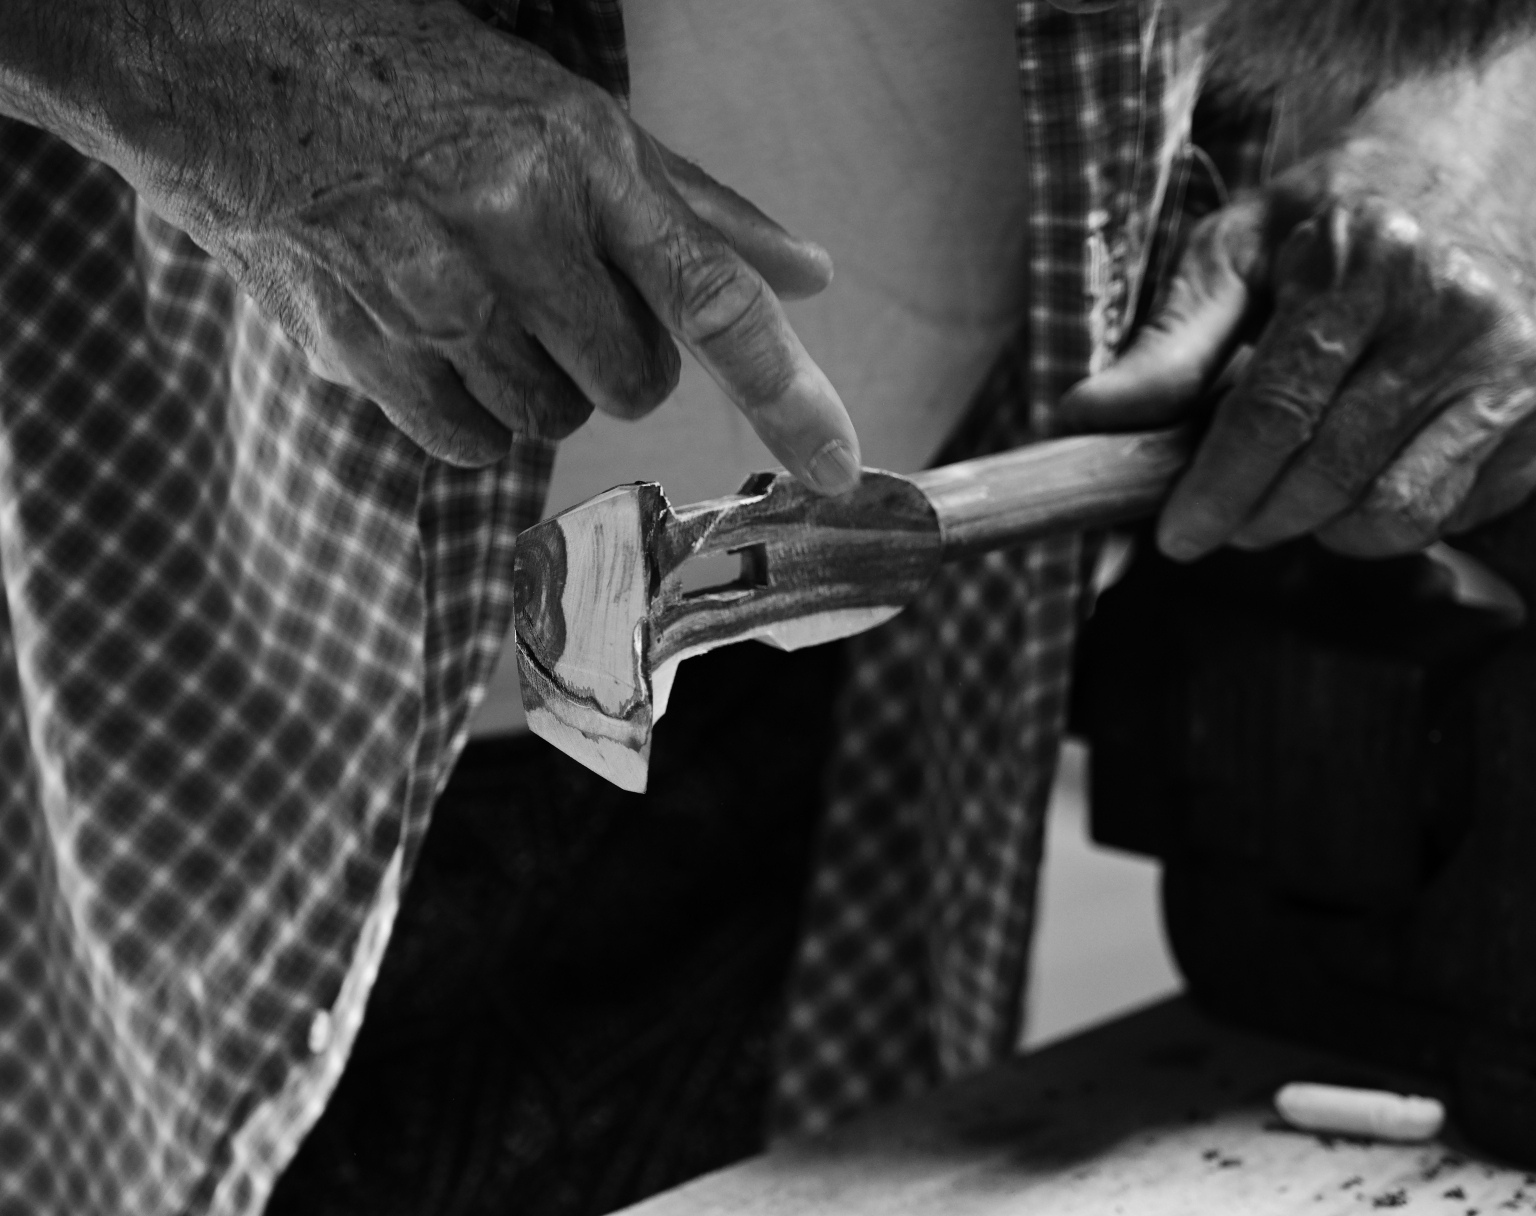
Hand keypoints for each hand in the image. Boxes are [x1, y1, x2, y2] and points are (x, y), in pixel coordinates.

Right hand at [7, 1, 860, 487]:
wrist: (242, 62)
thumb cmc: (434, 91)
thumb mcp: (580, 121)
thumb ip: (703, 212)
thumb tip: (813, 277)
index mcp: (581, 158)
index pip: (710, 297)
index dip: (787, 392)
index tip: (841, 464)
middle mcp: (508, 223)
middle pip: (633, 385)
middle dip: (617, 357)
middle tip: (560, 288)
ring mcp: (426, 291)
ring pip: (551, 420)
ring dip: (540, 382)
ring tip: (483, 297)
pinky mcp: (357, 348)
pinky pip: (470, 444)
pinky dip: (471, 411)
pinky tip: (432, 332)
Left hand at [1061, 6, 1535, 557]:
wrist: (1470, 176)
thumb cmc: (1331, 222)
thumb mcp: (1236, 252)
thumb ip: (1165, 343)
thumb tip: (1083, 417)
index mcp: (1366, 255)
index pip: (1275, 412)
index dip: (1217, 489)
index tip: (1176, 537)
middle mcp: (1456, 304)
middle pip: (1330, 474)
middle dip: (1258, 518)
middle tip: (1226, 520)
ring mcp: (1520, 357)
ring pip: (1394, 513)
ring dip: (1323, 528)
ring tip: (1294, 492)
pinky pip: (1452, 513)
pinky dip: (1390, 519)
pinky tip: (1370, 472)